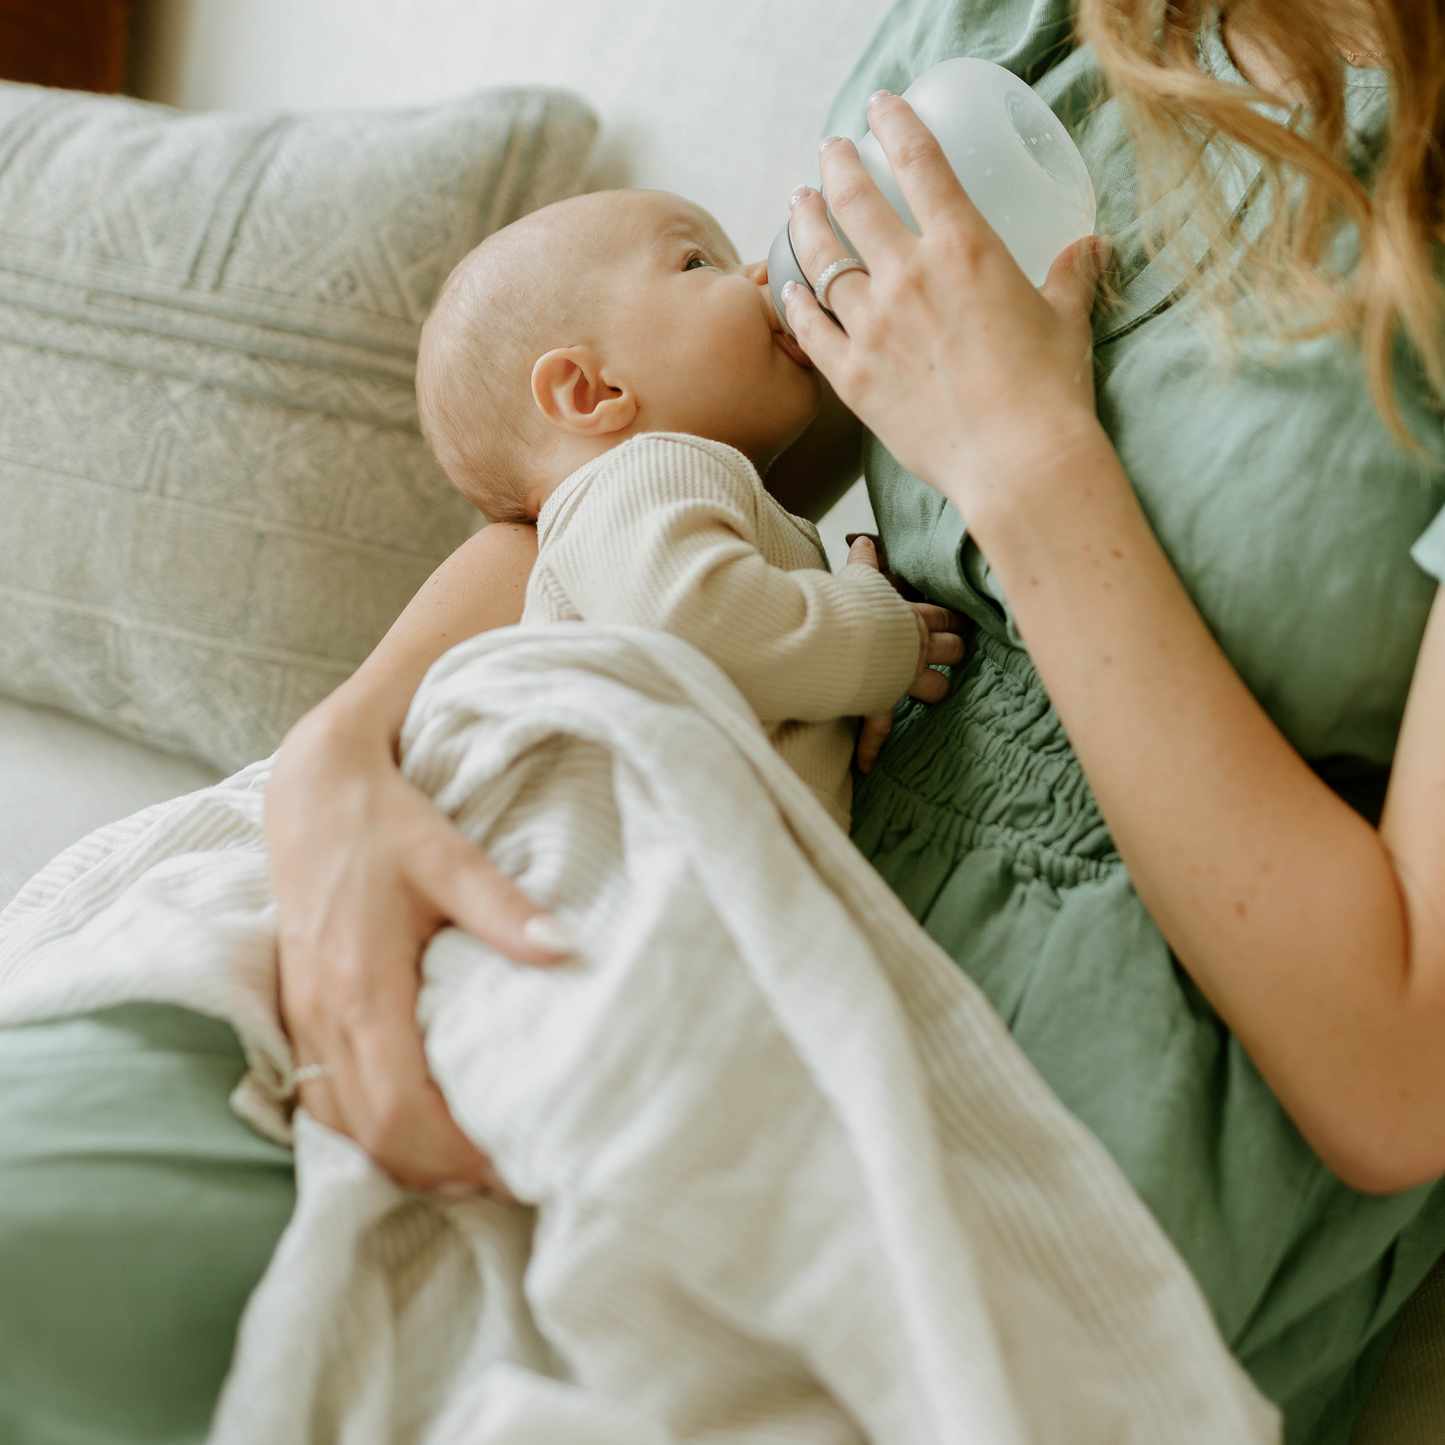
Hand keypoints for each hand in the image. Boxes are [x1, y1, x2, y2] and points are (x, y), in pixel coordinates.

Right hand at [265, 701, 570, 1195]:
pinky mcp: (299, 1008)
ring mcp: (303, 1015)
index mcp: (361, 986)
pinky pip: (322, 1095)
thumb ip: (504, 910)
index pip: (399, 1107)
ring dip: (398, 1154)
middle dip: (433, 1169)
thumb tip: (566, 950)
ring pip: (340, 1122)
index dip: (452, 1152)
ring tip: (467, 1164)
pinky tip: (412, 1126)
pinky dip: (366, 1127)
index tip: (509, 1163)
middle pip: (370, 1133)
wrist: (311, 787)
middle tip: (504, 1176)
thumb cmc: (382, 821)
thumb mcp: (450, 857)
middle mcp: (322, 1013)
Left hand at [782, 91, 1109, 527]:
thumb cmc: (1049, 390)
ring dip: (805, 225)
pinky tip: (784, 290)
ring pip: (820, 261)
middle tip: (831, 152)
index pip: (920, 162)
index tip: (881, 106)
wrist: (1017, 461)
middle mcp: (907, 276)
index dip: (895, 124)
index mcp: (963, 247)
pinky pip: (809, 330)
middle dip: (838, 165)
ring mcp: (872, 327)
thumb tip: (1089, 248)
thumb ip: (1070, 276)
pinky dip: (793, 305)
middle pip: (854, 201)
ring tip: (799, 204)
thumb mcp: (1067, 319)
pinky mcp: (852, 378)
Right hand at [845, 534, 964, 771]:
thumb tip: (863, 539)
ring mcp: (902, 677)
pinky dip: (871, 745)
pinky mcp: (881, 700)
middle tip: (957, 653)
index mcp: (911, 617)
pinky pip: (878, 726)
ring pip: (936, 688)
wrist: (837, 637)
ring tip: (934, 692)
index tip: (960, 621)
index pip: (943, 616)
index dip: (953, 618)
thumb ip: (864, 562)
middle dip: (955, 651)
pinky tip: (867, 764)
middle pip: (951, 650)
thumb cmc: (848, 604)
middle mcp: (914, 649)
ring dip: (935, 689)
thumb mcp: (857, 578)